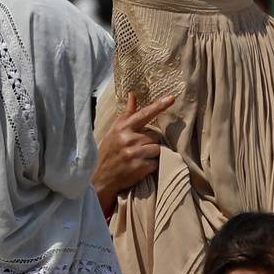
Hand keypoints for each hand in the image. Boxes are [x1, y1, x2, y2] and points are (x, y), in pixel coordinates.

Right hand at [92, 93, 172, 215]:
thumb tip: (132, 95)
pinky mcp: (139, 167)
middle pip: (156, 135)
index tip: (171, 98)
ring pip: (157, 148)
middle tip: (139, 149)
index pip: (144, 113)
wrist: (102, 178)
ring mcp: (134, 153)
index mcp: (122, 127)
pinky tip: (141, 167)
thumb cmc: (110, 152)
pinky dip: (152, 165)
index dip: (158, 106)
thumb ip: (126, 114)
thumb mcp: (114, 131)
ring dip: (153, 154)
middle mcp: (128, 139)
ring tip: (140, 158)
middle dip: (152, 141)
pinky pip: (156, 162)